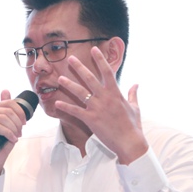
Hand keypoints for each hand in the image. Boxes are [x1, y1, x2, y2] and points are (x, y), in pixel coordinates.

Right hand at [0, 90, 26, 175]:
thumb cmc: (2, 142)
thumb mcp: (9, 123)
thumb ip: (7, 108)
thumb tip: (5, 90)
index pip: (9, 103)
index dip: (20, 112)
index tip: (25, 122)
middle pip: (7, 111)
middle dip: (17, 123)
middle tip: (20, 132)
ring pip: (3, 119)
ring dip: (13, 129)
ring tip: (16, 136)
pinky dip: (8, 133)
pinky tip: (12, 139)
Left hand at [55, 46, 147, 164]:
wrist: (129, 142)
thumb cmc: (133, 125)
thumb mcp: (135, 107)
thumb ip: (132, 94)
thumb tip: (136, 84)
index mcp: (115, 93)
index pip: (107, 72)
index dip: (100, 59)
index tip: (94, 49)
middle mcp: (105, 98)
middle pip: (90, 78)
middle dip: (79, 67)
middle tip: (70, 58)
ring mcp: (97, 108)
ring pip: (80, 92)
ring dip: (69, 84)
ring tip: (60, 78)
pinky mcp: (91, 119)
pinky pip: (75, 111)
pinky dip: (65, 107)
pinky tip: (57, 102)